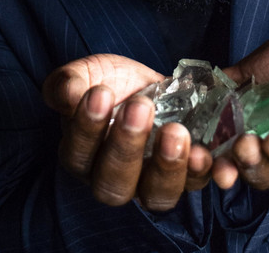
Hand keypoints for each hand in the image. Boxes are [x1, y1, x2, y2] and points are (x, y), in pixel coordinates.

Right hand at [42, 54, 212, 210]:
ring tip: (175, 131)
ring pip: (155, 195)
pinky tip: (202, 150)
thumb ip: (69, 83)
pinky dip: (200, 170)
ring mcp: (151, 181)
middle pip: (114, 184)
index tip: (100, 93)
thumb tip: (67, 93)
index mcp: (83, 155)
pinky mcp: (186, 174)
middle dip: (126, 147)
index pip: (78, 155)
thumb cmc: (112, 83)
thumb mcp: (89, 74)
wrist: (151, 84)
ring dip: (166, 166)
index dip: (87, 128)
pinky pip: (194, 183)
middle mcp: (114, 178)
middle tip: (140, 107)